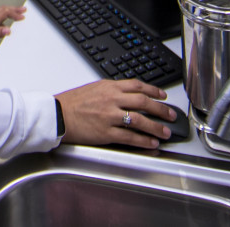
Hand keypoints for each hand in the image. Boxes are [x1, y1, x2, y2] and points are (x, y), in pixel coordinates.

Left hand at [0, 4, 25, 40]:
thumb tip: (8, 31)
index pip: (7, 14)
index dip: (16, 14)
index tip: (23, 16)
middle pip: (5, 10)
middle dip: (15, 10)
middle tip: (23, 9)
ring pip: (1, 12)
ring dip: (10, 11)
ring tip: (15, 13)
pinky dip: (2, 16)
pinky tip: (0, 22)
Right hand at [54, 79, 175, 149]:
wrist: (58, 114)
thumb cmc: (73, 102)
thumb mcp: (94, 88)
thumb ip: (112, 90)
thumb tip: (128, 93)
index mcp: (110, 87)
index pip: (138, 85)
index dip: (154, 90)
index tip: (163, 95)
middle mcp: (112, 99)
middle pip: (143, 102)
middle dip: (161, 109)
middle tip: (171, 114)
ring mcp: (110, 116)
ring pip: (140, 120)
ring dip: (156, 126)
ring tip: (165, 132)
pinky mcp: (106, 132)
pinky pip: (129, 136)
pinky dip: (143, 140)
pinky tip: (151, 142)